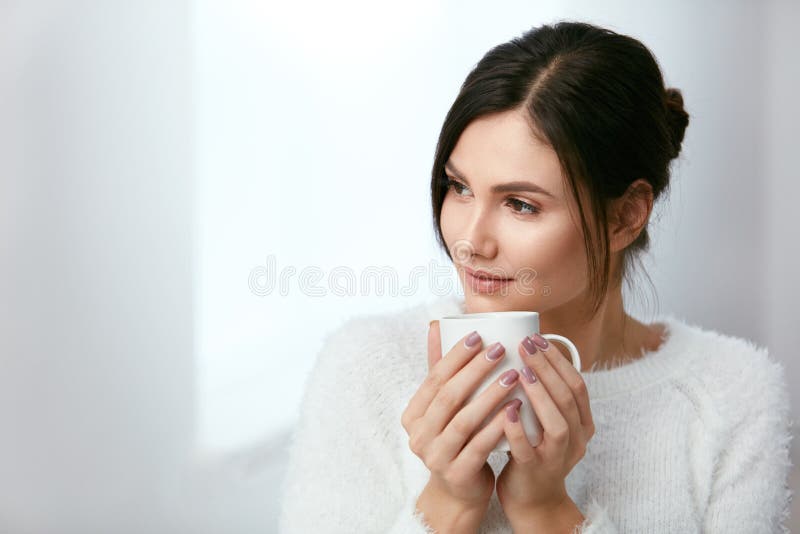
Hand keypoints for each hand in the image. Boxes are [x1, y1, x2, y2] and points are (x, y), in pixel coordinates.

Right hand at [400, 320, 522, 509]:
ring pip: (465, 420)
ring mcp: (436, 457)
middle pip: (448, 396)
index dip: (455, 356)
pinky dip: (498, 425)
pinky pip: (480, 445)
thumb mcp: (444, 408)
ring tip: (514, 376)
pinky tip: (516, 409)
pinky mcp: (457, 474)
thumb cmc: (455, 440)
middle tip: (500, 349)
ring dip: (490, 395)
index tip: (478, 336)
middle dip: (475, 370)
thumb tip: (436, 326)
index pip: (434, 378)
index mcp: (413, 415)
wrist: (459, 492)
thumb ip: (440, 371)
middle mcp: (419, 436)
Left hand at [496, 334, 594, 517]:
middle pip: (568, 398)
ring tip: (521, 372)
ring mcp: (557, 457)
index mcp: (581, 423)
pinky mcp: (535, 471)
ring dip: (540, 394)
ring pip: (558, 423)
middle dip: (547, 368)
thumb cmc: (534, 449)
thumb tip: (525, 348)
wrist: (532, 499)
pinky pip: (529, 450)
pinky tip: (506, 411)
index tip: (537, 337)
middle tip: (526, 344)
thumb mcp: (547, 420)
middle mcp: (576, 439)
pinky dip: (518, 430)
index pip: (577, 384)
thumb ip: (544, 392)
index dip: (559, 360)